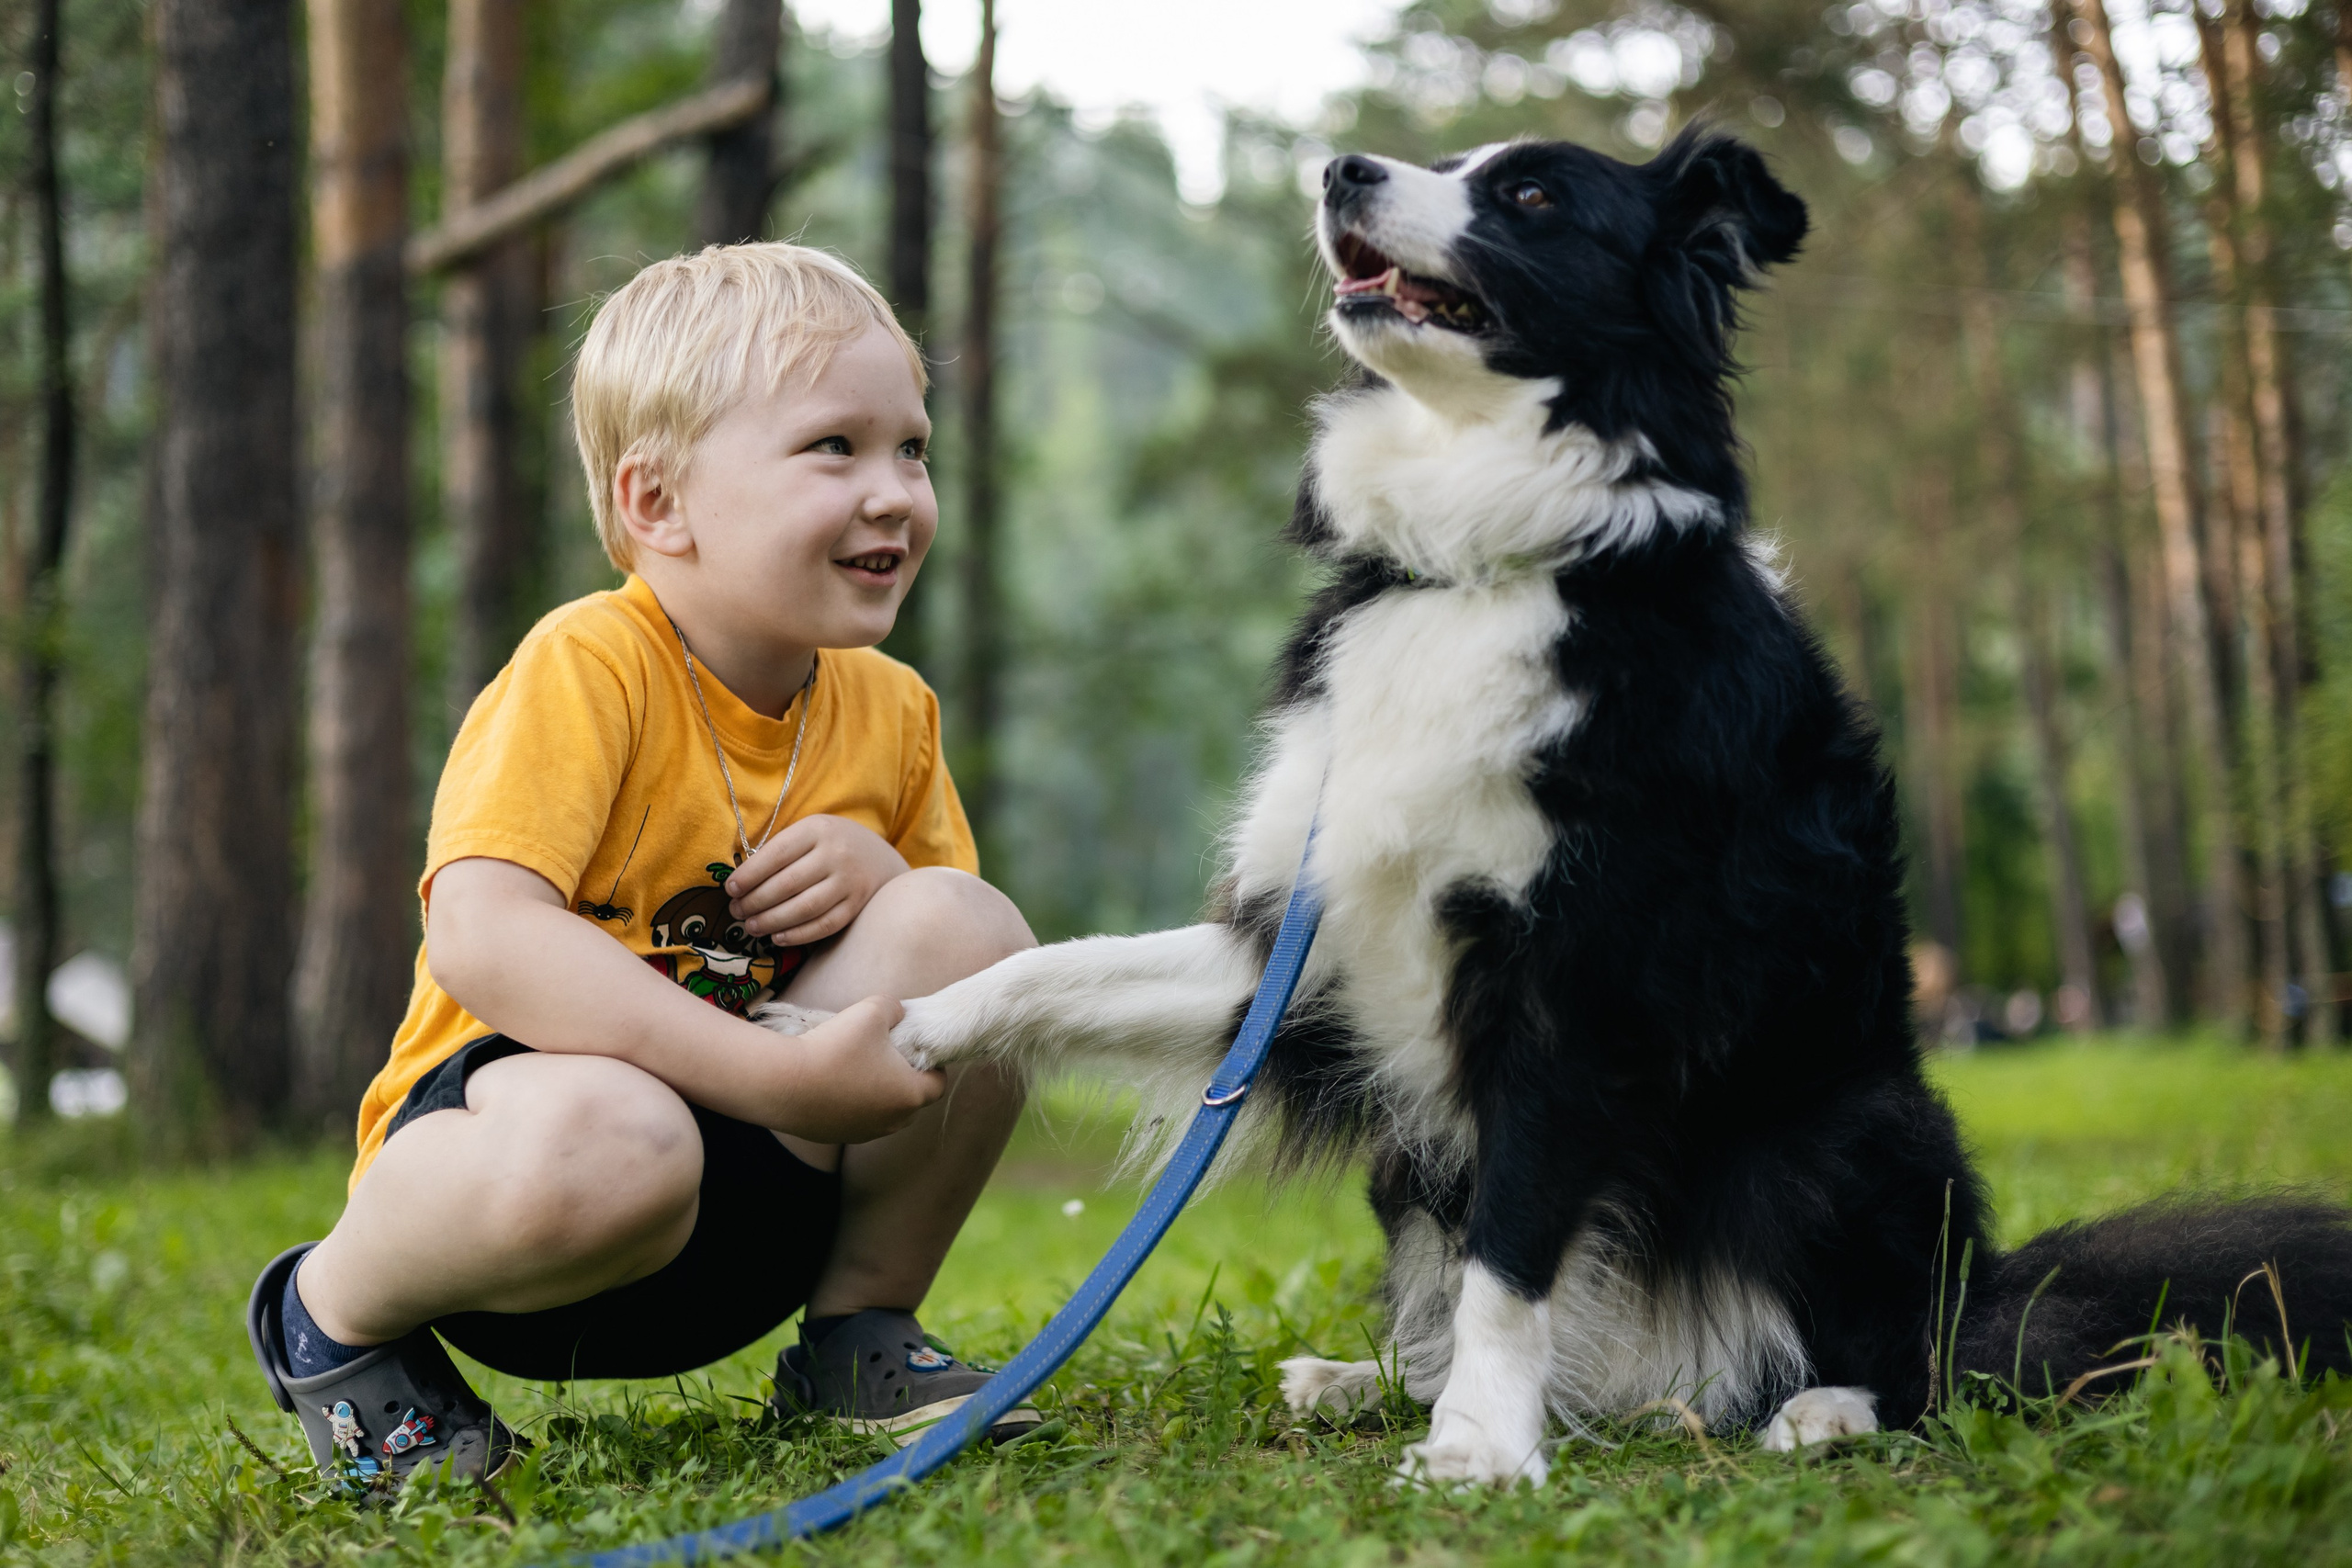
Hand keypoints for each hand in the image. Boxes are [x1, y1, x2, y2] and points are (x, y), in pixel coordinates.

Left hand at [726, 815, 909, 947]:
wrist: (879, 857)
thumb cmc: (829, 845)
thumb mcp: (808, 833)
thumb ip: (780, 851)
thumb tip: (740, 882)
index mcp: (818, 829)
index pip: (777, 854)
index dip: (749, 875)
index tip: (730, 890)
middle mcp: (837, 854)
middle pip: (788, 883)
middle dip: (755, 901)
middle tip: (736, 911)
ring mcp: (850, 881)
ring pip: (805, 907)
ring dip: (772, 921)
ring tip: (751, 926)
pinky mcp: (857, 905)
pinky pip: (824, 925)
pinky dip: (798, 935)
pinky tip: (778, 937)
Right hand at [771, 996, 943, 1141]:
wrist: (782, 1083)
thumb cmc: (835, 1048)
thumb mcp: (872, 1011)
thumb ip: (894, 1008)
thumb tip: (897, 1014)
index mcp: (909, 1095)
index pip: (938, 1084)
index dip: (933, 1064)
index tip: (917, 1048)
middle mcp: (892, 1122)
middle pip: (911, 1100)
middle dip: (905, 1078)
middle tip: (887, 1054)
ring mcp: (863, 1133)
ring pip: (883, 1112)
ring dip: (878, 1092)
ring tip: (857, 1066)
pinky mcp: (837, 1136)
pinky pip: (856, 1118)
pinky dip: (853, 1102)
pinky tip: (834, 1081)